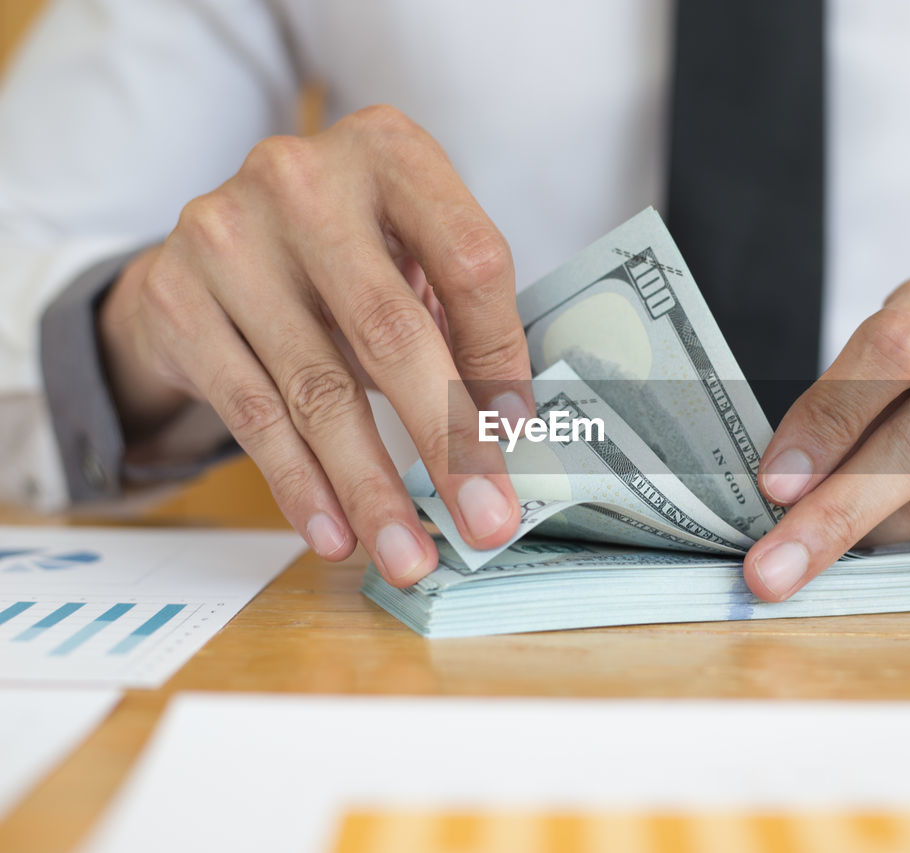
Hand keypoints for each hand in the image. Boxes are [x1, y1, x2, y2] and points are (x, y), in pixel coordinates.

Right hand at [99, 105, 531, 586]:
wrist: (211, 245)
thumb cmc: (345, 255)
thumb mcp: (406, 255)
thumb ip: (457, 320)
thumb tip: (513, 435)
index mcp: (388, 151)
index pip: (471, 260)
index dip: (501, 356)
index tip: (520, 439)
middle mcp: (302, 179)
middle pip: (392, 331)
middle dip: (448, 443)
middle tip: (484, 524)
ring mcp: (228, 236)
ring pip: (318, 388)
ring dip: (372, 489)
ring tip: (409, 555)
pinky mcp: (178, 299)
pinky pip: (253, 414)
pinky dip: (300, 485)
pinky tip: (334, 535)